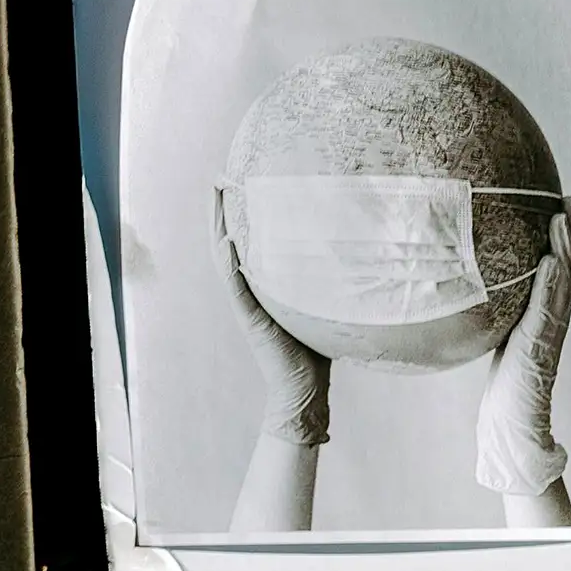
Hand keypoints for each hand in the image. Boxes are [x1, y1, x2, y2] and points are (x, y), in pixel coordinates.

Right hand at [212, 185, 329, 448]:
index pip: (244, 243)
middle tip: (218, 178)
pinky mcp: (252, 320)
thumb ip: (325, 285)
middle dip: (221, 210)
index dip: (237, 214)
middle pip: (227, 243)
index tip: (236, 182)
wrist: (305, 392)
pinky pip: (238, 287)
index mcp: (261, 288)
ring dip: (218, 227)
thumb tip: (354, 257)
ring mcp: (247, 306)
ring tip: (217, 197)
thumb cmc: (315, 352)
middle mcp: (248, 292)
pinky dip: (231, 264)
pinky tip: (228, 242)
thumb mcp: (319, 308)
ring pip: (225, 258)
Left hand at [476, 197, 570, 500]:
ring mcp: (550, 332)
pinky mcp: (539, 346)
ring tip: (563, 217)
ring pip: (566, 282)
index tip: (565, 204)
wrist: (514, 425)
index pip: (566, 269)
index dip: (570, 238)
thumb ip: (498, 310)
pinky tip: (551, 260)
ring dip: (567, 247)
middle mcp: (555, 319)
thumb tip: (471, 281)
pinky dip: (551, 282)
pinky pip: (548, 309)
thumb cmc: (505, 386)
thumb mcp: (498, 336)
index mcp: (547, 315)